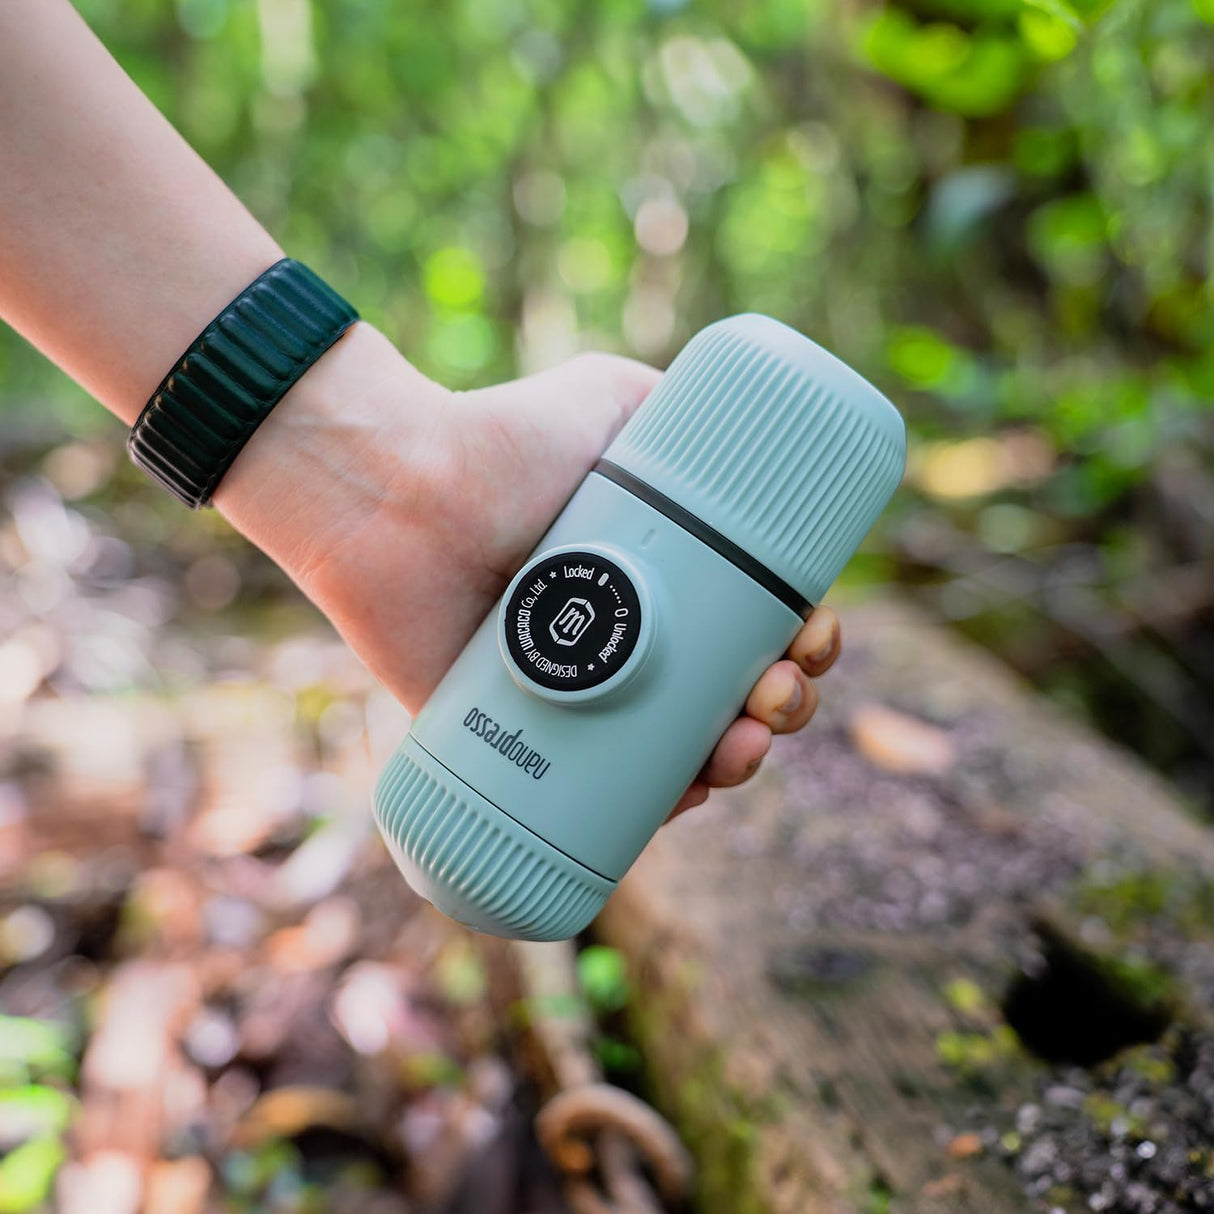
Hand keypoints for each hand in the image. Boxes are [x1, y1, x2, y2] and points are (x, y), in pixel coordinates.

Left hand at [215, 324, 841, 815]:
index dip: (799, 643)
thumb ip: (672, 402)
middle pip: (731, 694)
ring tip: (744, 744)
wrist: (400, 493)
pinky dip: (658, 808)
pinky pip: (602, 797)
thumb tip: (753, 428)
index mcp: (661, 574)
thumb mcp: (607, 400)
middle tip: (777, 696)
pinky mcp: (526, 743)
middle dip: (781, 708)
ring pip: (682, 750)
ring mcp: (580, 693)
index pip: (752, 623)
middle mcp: (625, 638)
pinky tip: (690, 797)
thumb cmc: (501, 440)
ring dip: (739, 762)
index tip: (811, 639)